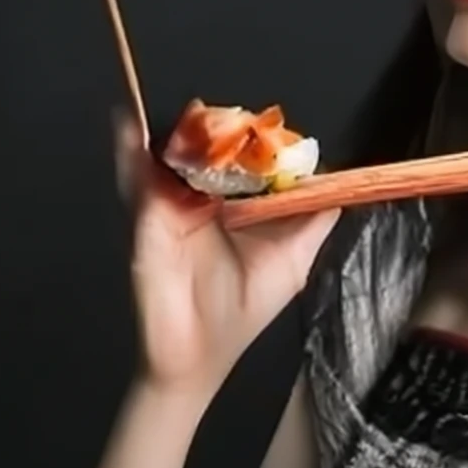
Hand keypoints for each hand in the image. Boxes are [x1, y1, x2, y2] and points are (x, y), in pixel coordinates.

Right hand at [114, 111, 339, 398]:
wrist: (196, 359)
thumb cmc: (242, 310)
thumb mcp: (293, 259)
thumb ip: (314, 220)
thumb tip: (338, 185)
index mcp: (232, 204)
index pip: (242, 159)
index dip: (256, 140)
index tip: (267, 126)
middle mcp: (199, 200)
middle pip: (206, 150)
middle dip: (217, 128)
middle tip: (230, 115)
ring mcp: (169, 208)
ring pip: (171, 156)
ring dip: (180, 132)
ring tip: (193, 108)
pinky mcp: (146, 223)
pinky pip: (137, 181)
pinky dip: (131, 151)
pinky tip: (130, 126)